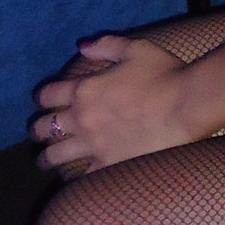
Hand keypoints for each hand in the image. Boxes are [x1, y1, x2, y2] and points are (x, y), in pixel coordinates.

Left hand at [32, 34, 194, 174]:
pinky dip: (73, 177)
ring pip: (55, 156)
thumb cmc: (164, 73)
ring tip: (44, 161)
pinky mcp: (108, 164)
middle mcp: (82, 118)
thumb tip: (82, 46)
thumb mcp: (136, 49)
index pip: (48, 95)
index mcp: (84, 89)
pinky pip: (81, 176)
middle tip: (38, 133)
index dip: (41, 97)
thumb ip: (106, 45)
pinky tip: (71, 180)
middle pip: (45, 127)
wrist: (185, 106)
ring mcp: (93, 144)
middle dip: (38, 129)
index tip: (41, 101)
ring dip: (46, 158)